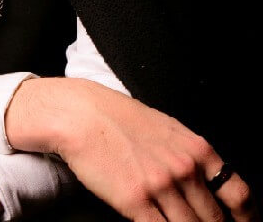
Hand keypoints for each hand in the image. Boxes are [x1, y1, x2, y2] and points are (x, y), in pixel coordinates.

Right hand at [5, 77, 258, 221]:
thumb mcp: (164, 127)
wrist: (78, 113)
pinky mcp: (136, 202)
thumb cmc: (115, 116)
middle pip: (215, 220)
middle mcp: (184, 169)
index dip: (246, 220)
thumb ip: (188, 154)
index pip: (239, 196)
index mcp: (196, 149)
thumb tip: (207, 183)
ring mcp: (161, 187)